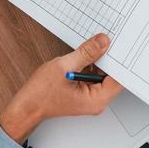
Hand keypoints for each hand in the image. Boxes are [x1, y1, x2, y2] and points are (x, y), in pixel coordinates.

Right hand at [0, 34, 121, 142]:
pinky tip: (85, 55)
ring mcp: (91, 97)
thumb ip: (86, 53)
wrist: (27, 106)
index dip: (121, 61)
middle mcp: (97, 101)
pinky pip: (94, 76)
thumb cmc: (41, 94)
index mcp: (96, 99)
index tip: (121, 46)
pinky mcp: (85, 92)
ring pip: (103, 74)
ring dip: (99, 60)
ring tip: (94, 46)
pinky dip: (91, 65)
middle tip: (108, 41)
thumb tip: (103, 42)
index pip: (120, 80)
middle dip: (110, 58)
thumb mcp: (64, 66)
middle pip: (113, 76)